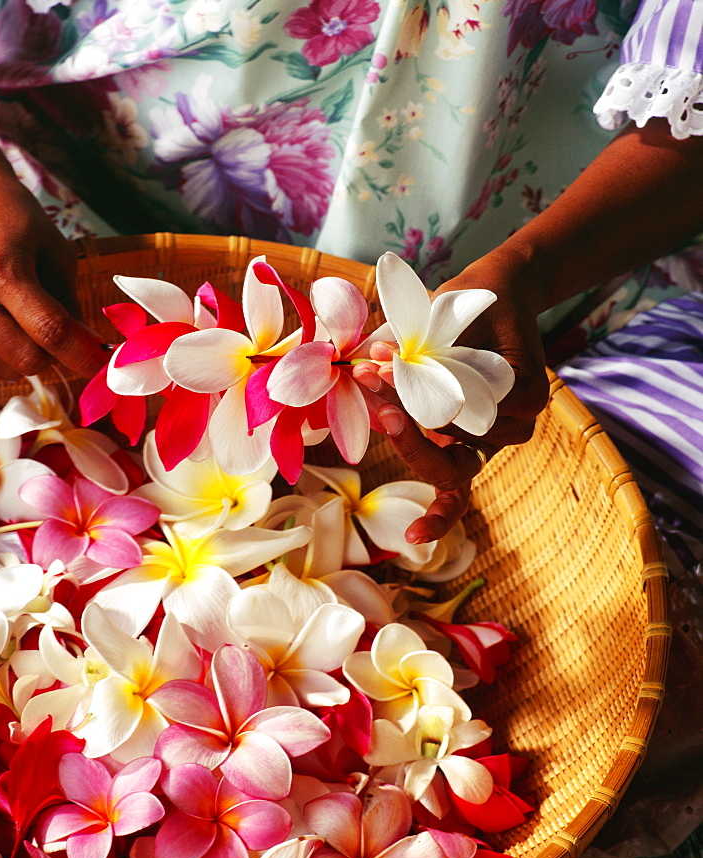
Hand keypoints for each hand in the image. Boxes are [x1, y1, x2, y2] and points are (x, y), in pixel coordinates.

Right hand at [0, 160, 107, 380]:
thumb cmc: (11, 220)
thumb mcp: (56, 253)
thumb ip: (71, 304)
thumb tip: (88, 349)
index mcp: (1, 271)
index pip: (50, 332)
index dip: (82, 354)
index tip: (101, 365)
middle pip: (28, 361)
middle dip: (52, 355)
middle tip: (56, 331)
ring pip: (5, 371)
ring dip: (24, 356)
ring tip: (20, 318)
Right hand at [354, 250, 549, 541]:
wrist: (491, 286)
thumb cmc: (442, 329)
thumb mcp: (407, 358)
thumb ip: (388, 380)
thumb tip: (356, 383)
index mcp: (459, 446)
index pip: (451, 494)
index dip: (436, 518)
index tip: (412, 537)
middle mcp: (489, 442)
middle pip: (454, 472)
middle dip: (412, 446)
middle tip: (382, 413)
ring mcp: (515, 422)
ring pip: (467, 433)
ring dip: (425, 401)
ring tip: (386, 364)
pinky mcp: (534, 395)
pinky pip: (492, 401)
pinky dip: (459, 380)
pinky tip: (440, 355)